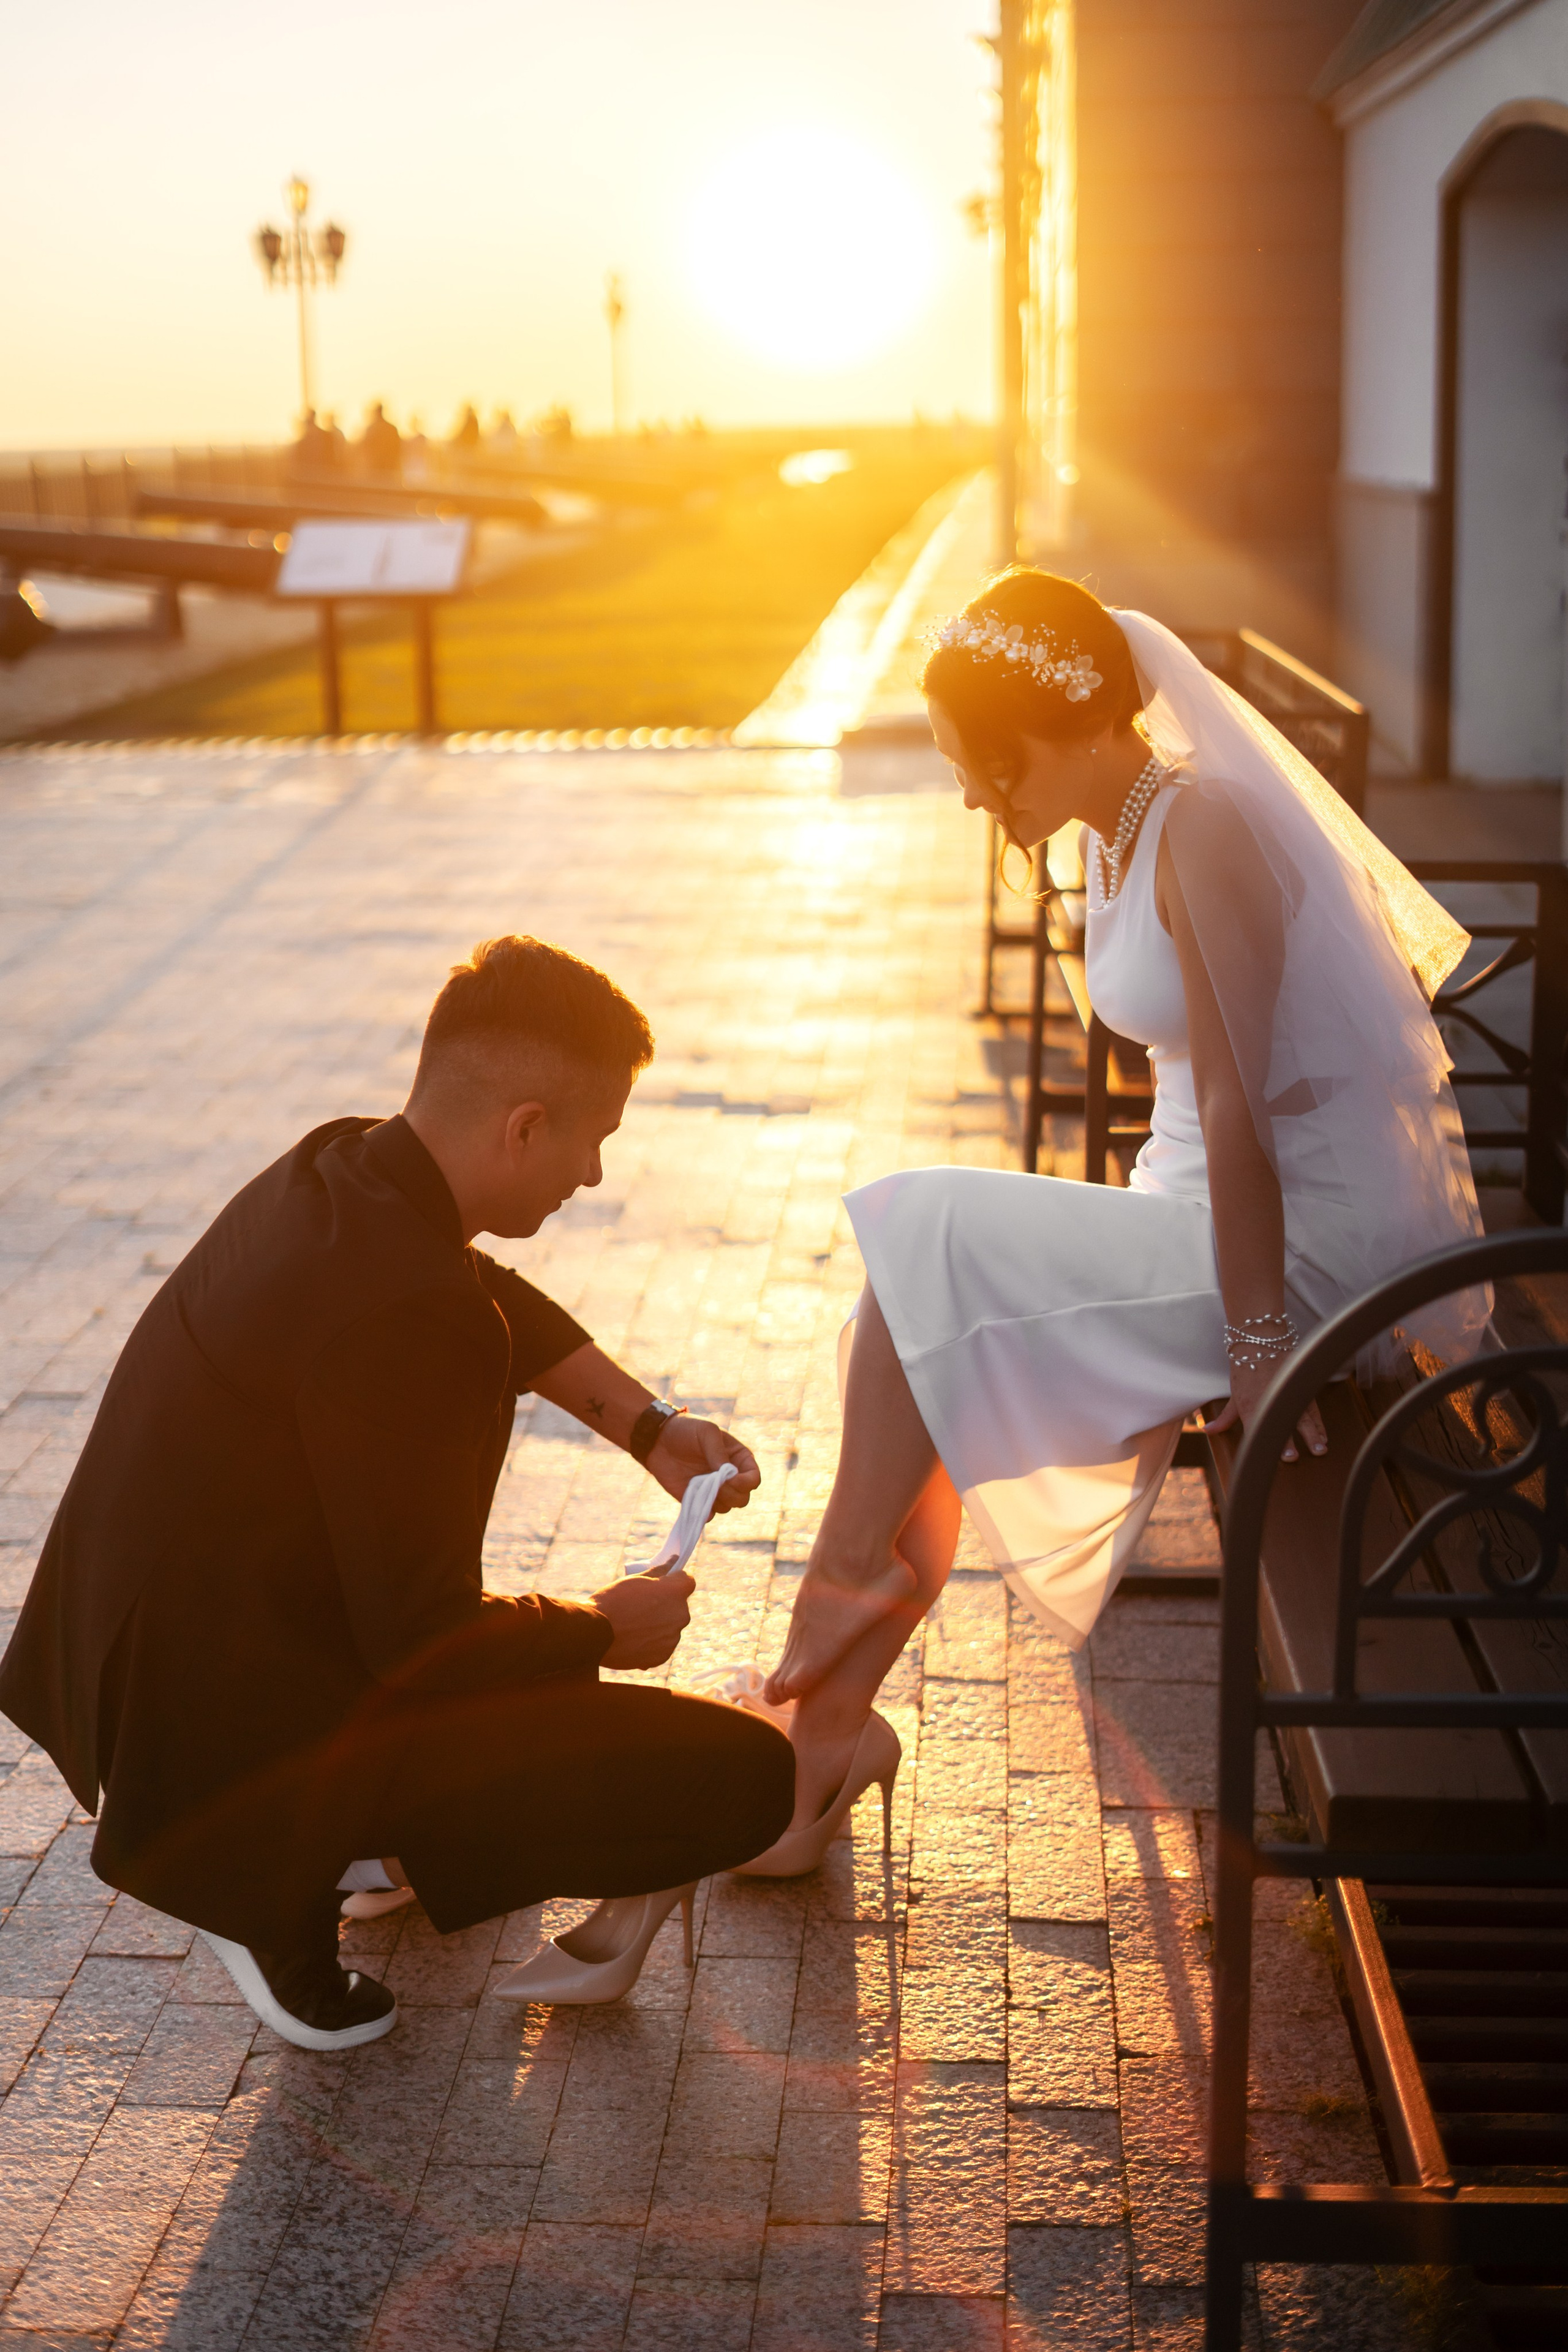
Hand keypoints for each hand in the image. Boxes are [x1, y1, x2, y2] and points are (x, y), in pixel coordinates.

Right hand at [591, 1568, 695, 1669]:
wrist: (595, 1633)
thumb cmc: (613, 1601)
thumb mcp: (635, 1580)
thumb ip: (659, 1572)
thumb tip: (673, 1561)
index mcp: (676, 1591)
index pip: (687, 1581)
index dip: (674, 1581)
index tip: (661, 1585)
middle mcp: (681, 1614)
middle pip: (678, 1606)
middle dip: (665, 1605)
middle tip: (640, 1607)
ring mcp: (673, 1637)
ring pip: (669, 1627)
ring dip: (658, 1625)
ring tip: (633, 1625)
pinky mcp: (663, 1655)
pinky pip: (661, 1645)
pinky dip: (651, 1643)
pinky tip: (632, 1640)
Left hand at [646, 1414, 759, 1515]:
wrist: (658, 1440)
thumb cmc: (687, 1430)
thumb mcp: (706, 1432)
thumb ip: (718, 1452)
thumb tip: (727, 1476)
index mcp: (738, 1459)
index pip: (753, 1479)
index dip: (746, 1482)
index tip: (730, 1479)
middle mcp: (730, 1478)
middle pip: (742, 1498)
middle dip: (730, 1494)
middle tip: (712, 1482)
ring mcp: (714, 1490)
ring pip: (726, 1508)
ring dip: (714, 1499)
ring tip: (698, 1483)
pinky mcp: (697, 1500)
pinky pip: (707, 1515)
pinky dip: (703, 1511)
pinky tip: (694, 1497)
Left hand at [1203, 1357, 1325, 1463]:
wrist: (1260, 1340)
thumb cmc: (1244, 1370)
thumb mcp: (1234, 1396)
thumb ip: (1224, 1419)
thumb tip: (1206, 1431)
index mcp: (1250, 1407)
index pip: (1256, 1430)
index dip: (1261, 1445)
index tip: (1267, 1462)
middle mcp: (1270, 1402)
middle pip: (1279, 1424)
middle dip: (1286, 1441)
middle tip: (1292, 1458)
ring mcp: (1288, 1394)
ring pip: (1302, 1417)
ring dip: (1312, 1435)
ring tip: (1319, 1450)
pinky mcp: (1301, 1387)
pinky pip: (1312, 1408)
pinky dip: (1319, 1424)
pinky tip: (1324, 1438)